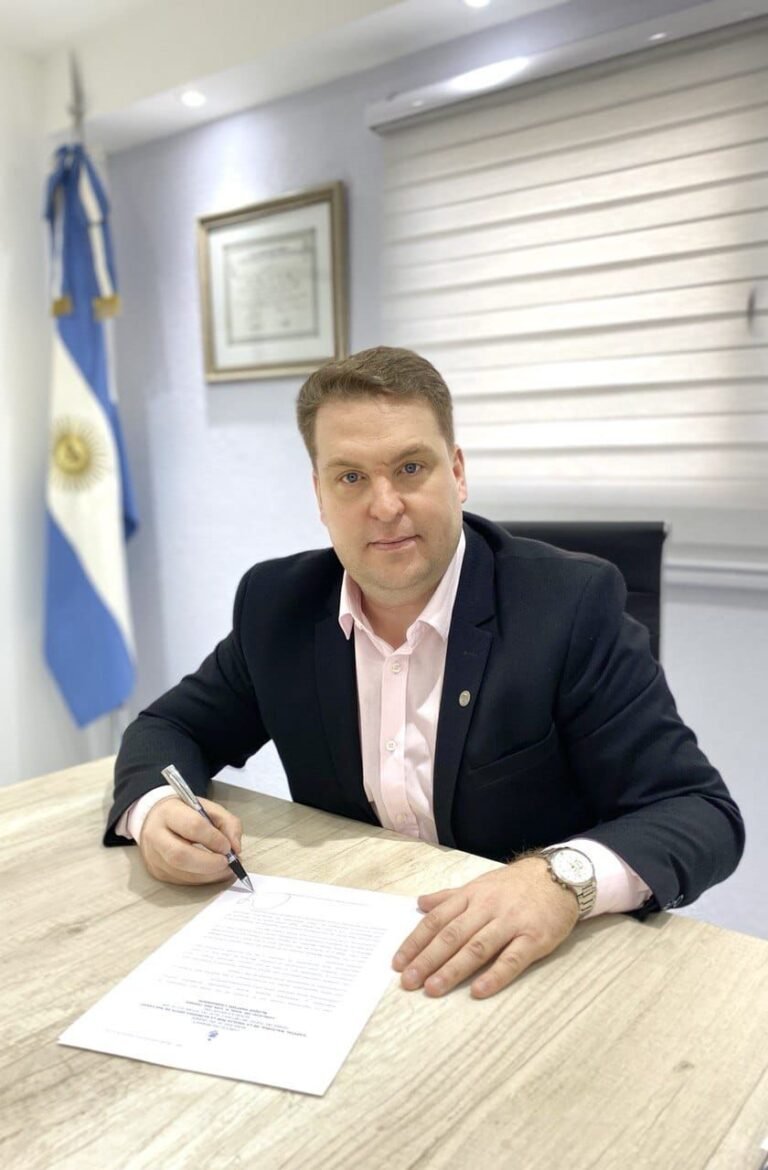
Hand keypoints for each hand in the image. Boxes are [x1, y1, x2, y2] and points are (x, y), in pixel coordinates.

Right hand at [139, 796, 243, 885]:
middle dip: (209, 863)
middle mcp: (156, 835)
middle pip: (180, 855)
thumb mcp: (209, 809)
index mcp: (169, 813)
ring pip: (181, 872)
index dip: (213, 839)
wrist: (155, 820)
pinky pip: (181, 881)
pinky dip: (202, 879)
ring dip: (208, 875)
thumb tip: (236, 848)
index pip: (192, 826)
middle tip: (228, 863)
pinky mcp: (157, 872)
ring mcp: (154, 857)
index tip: (228, 846)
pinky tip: (213, 873)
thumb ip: (228, 824)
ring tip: (225, 869)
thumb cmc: (185, 813)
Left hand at [392, 857, 580, 998]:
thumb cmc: (515, 885)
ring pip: (477, 948)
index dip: (416, 941)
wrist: (558, 876)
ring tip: (433, 989)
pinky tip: (477, 991)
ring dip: (453, 970)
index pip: (437, 920)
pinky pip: (512, 959)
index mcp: (471, 896)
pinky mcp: (534, 938)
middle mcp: (487, 908)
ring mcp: (511, 923)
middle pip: (452, 936)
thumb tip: (420, 904)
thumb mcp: (480, 884)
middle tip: (408, 981)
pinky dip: (494, 976)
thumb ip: (450, 897)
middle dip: (427, 959)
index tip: (398, 962)